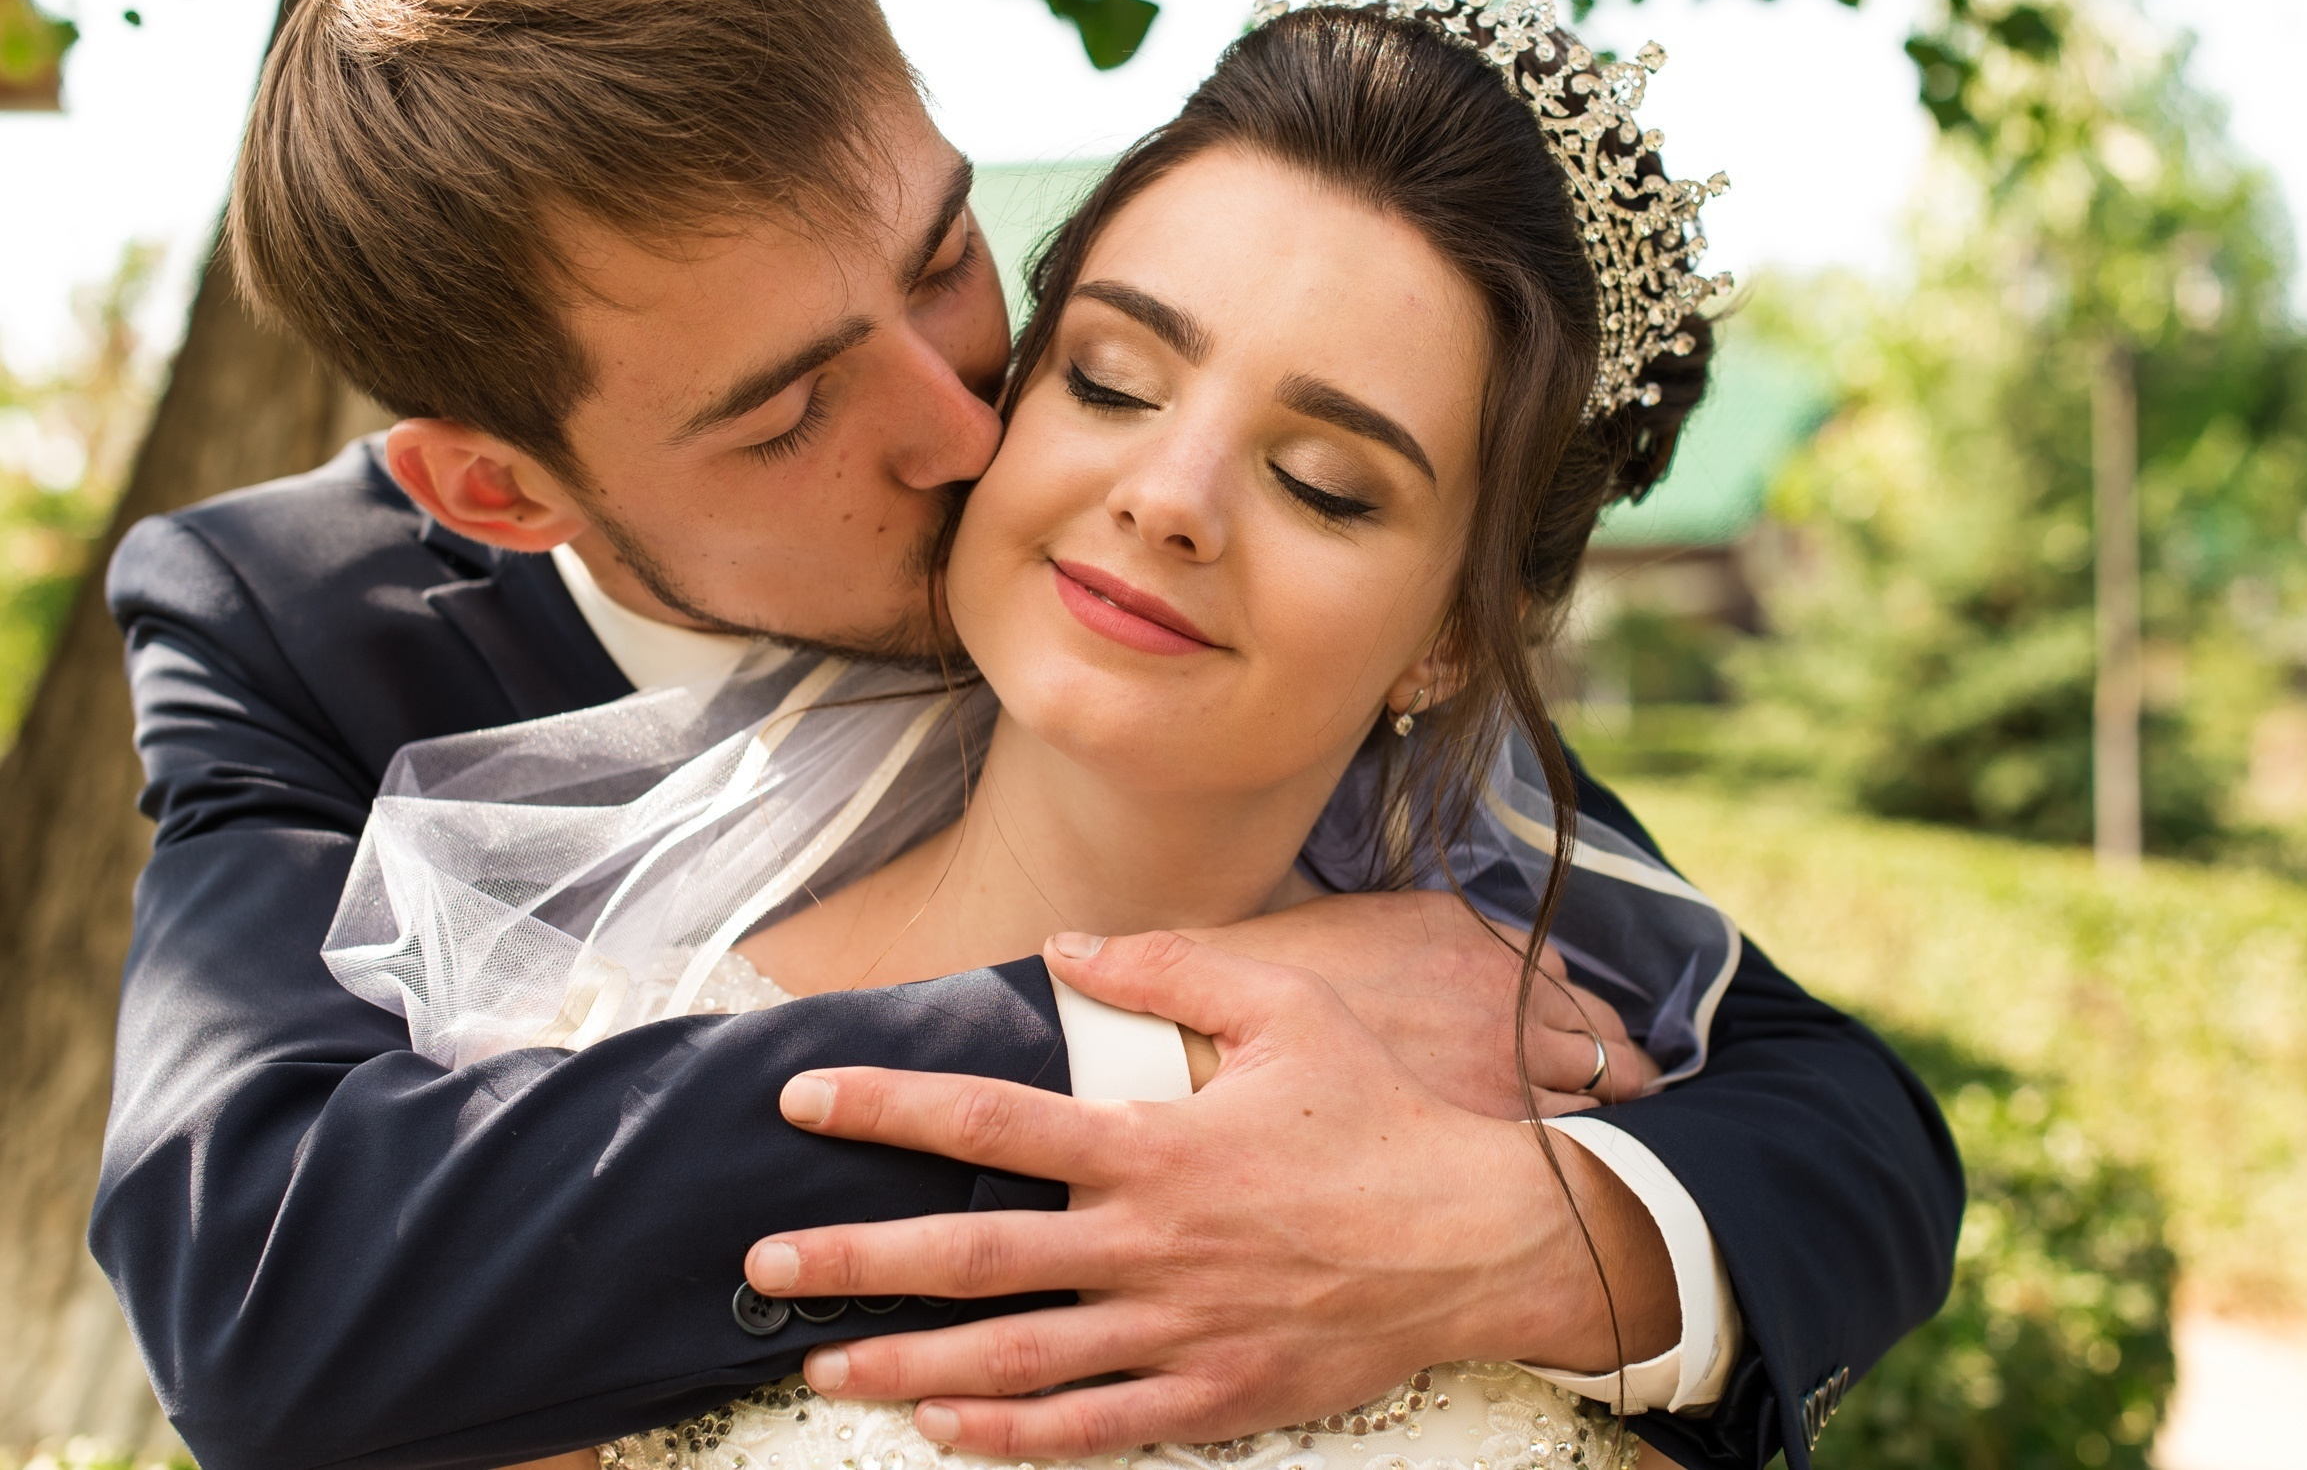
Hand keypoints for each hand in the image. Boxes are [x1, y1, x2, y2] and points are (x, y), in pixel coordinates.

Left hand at [744, 932, 1678, 1460]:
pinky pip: (1094, 1424)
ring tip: (824, 1365)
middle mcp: (1150, 1242)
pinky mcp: (1214, 1392)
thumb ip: (1169, 971)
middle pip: (975, 1253)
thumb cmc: (1379, 1117)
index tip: (804, 1099)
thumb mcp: (1288, 1011)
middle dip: (858, 1258)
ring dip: (909, 1363)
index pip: (993, 1118)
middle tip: (766, 1262)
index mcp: (1157, 1144)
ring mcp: (1178, 1328)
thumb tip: (1064, 946)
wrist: (1479, 1236)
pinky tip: (946, 1428)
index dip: (889, 1104)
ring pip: (1016, 1356)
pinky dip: (1014, 1433)